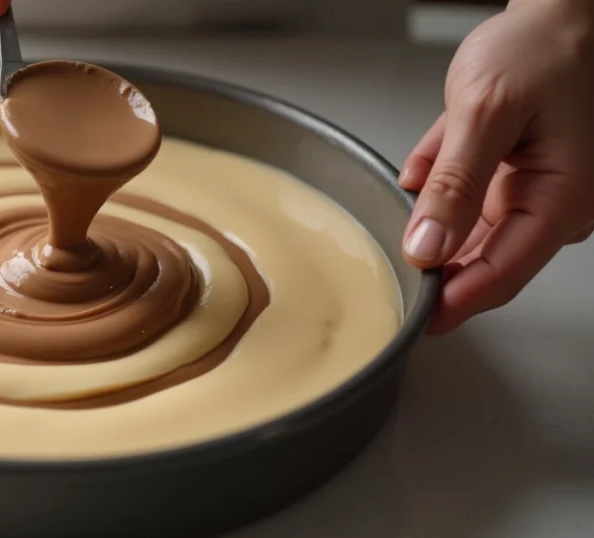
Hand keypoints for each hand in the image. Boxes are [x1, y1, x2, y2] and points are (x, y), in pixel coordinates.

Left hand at [400, 0, 593, 333]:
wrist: (558, 14)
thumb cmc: (543, 48)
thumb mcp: (485, 112)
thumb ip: (455, 183)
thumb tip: (428, 247)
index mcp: (563, 199)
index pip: (503, 274)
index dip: (455, 302)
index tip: (414, 319)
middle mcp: (555, 205)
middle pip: (486, 262)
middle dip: (437, 267)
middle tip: (389, 273)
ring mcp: (534, 193)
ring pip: (469, 233)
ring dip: (432, 221)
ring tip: (402, 206)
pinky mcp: (513, 178)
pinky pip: (464, 201)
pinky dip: (437, 188)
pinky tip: (421, 170)